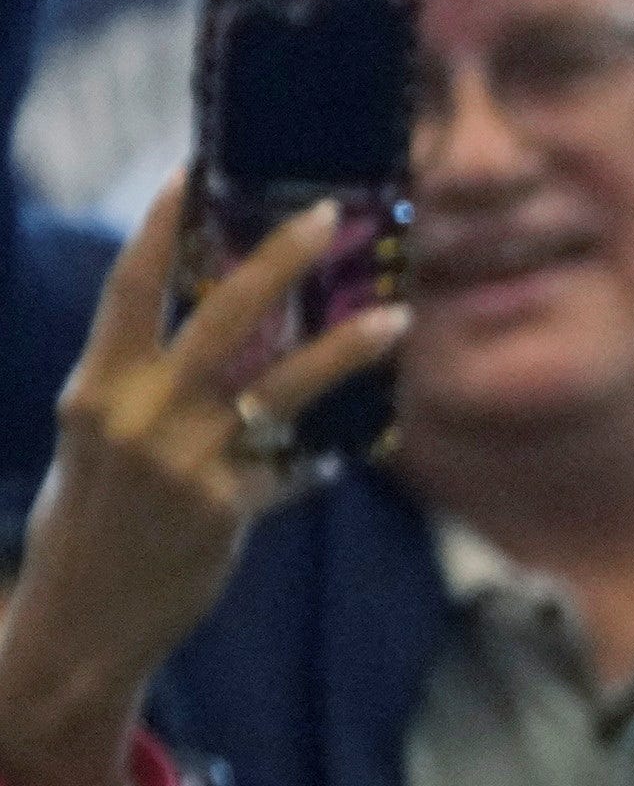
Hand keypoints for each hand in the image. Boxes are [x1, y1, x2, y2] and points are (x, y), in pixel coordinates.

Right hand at [0, 179, 408, 785]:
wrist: (83, 615)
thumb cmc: (92, 520)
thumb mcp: (98, 440)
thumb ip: (143, 387)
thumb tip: (211, 335)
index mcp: (96, 388)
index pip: (129, 289)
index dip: (163, 228)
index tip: (196, 170)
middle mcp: (136, 416)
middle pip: (218, 319)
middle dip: (275, 262)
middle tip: (326, 215)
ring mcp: (184, 464)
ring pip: (279, 389)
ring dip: (344, 350)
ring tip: (398, 315)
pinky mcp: (225, 511)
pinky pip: (295, 468)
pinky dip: (324, 455)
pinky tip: (359, 443)